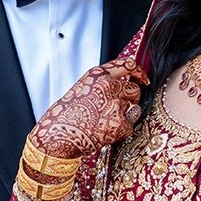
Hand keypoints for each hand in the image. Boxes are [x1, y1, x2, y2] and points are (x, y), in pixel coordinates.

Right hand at [30, 62, 148, 160]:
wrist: (56, 136)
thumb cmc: (65, 115)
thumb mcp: (82, 89)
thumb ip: (102, 84)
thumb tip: (123, 85)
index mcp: (97, 75)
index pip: (127, 65)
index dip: (139, 73)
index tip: (143, 80)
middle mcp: (108, 86)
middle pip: (134, 89)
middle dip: (131, 98)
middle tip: (117, 109)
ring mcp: (115, 105)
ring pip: (134, 107)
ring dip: (126, 114)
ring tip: (106, 121)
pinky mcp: (119, 123)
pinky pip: (130, 125)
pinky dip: (122, 130)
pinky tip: (105, 132)